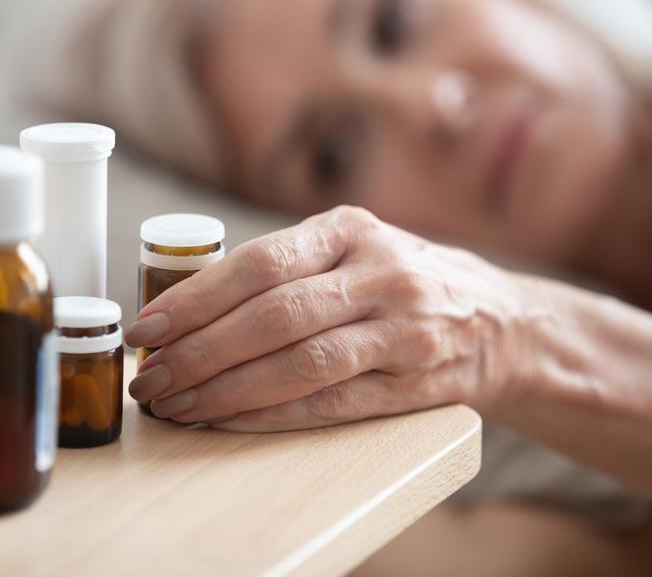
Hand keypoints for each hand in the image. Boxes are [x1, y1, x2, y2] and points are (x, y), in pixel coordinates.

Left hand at [125, 206, 528, 430]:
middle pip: (274, 316)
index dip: (195, 299)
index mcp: (352, 229)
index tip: (147, 328)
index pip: (260, 262)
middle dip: (200, 351)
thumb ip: (291, 264)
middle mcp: (381, 274)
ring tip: (178, 405)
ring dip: (227, 391)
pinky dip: (272, 416)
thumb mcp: (357, 246)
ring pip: (300, 365)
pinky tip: (229, 421)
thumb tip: (190, 302)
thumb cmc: (405, 278)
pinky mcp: (416, 383)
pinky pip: (331, 404)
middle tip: (151, 378)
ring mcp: (404, 330)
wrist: (503, 322)